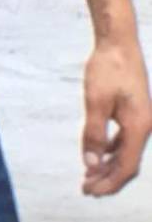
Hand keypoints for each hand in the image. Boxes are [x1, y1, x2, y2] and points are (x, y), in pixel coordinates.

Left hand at [82, 43, 151, 195]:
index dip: (107, 182)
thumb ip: (93, 134)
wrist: (118, 41)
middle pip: (128, 163)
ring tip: (89, 175)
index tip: (88, 190)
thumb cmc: (107, 67)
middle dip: (108, 179)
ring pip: (127, 152)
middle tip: (85, 189)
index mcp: (139, 126)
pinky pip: (126, 139)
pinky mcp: (135, 111)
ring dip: (109, 165)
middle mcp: (145, 126)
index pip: (125, 167)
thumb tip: (90, 165)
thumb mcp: (95, 101)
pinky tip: (99, 152)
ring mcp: (142, 118)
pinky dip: (112, 149)